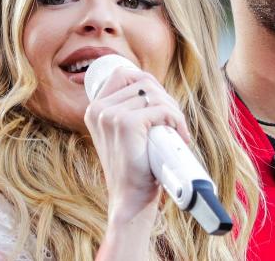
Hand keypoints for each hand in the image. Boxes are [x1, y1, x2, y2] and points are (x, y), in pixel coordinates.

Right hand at [84, 67, 190, 223]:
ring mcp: (110, 115)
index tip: (162, 107)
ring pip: (155, 95)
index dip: (150, 85)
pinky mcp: (126, 124)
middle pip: (144, 82)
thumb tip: (155, 89)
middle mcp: (98, 109)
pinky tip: (180, 136)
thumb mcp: (124, 135)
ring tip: (177, 132)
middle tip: (175, 124)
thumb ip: (129, 112)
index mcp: (95, 108)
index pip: (126, 74)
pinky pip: (161, 110)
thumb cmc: (134, 168)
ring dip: (174, 112)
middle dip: (166, 99)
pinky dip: (177, 120)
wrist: (130, 200)